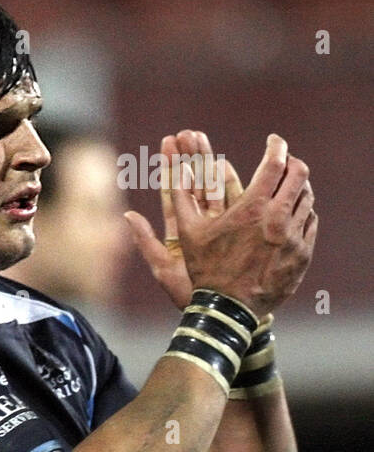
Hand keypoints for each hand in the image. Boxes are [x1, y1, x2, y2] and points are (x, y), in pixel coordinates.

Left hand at [125, 130, 243, 307]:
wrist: (222, 312)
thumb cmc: (190, 295)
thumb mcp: (162, 268)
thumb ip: (146, 241)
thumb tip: (127, 215)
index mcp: (179, 232)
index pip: (174, 192)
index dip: (170, 168)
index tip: (168, 143)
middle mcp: (200, 225)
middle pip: (194, 184)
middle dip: (190, 158)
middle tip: (187, 132)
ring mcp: (220, 226)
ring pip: (213, 187)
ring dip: (207, 163)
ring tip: (202, 139)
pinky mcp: (238, 231)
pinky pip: (233, 202)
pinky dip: (229, 183)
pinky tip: (224, 164)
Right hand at [162, 133, 315, 316]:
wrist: (231, 311)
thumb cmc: (206, 272)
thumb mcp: (186, 237)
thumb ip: (177, 203)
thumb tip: (142, 199)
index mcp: (251, 208)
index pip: (274, 164)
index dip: (276, 146)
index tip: (273, 141)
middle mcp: (278, 219)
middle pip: (298, 175)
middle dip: (292, 162)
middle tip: (284, 160)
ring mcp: (294, 236)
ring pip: (306, 198)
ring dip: (298, 187)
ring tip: (287, 185)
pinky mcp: (303, 253)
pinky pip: (310, 222)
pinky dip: (303, 212)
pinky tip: (293, 212)